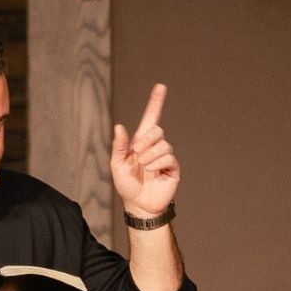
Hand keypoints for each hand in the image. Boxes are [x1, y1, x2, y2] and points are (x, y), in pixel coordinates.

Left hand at [111, 83, 179, 217]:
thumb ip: (119, 146)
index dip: (156, 102)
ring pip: (163, 145)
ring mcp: (165, 156)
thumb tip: (119, 126)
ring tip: (144, 167)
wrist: (138, 204)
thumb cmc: (127, 185)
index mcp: (141, 142)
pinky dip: (157, 163)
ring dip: (149, 155)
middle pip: (157, 130)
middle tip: (136, 154)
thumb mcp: (117, 165)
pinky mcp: (173, 168)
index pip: (151, 118)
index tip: (160, 86)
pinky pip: (168, 158)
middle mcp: (155, 146)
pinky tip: (152, 171)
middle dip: (145, 140)